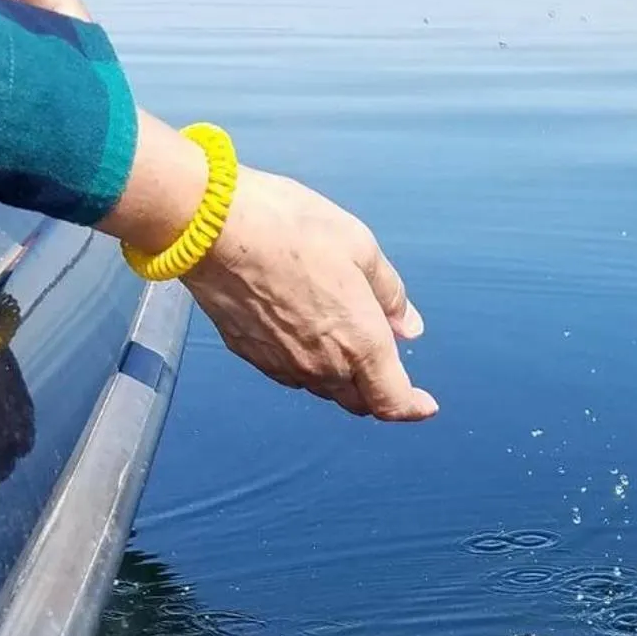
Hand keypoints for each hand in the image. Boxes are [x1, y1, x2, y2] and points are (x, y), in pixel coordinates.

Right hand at [185, 166, 437, 420]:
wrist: (212, 227)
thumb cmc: (289, 228)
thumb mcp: (360, 247)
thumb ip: (390, 294)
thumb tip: (407, 326)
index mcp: (360, 343)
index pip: (393, 401)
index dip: (413, 408)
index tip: (424, 406)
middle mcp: (323, 366)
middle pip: (358, 401)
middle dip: (376, 390)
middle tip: (384, 366)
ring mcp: (283, 365)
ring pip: (322, 388)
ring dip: (339, 376)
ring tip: (340, 339)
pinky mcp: (250, 354)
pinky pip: (288, 372)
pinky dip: (305, 363)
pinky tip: (303, 332)